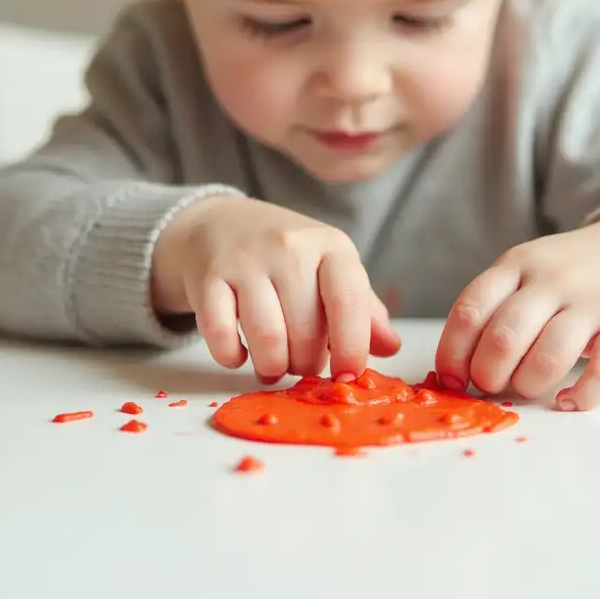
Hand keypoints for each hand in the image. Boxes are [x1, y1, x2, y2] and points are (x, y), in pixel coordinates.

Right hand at [150, 197, 399, 381]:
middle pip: (306, 330)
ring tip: (274, 367)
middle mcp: (289, 247)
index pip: (348, 299)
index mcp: (330, 246)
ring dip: (272, 367)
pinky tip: (239, 353)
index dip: (352, 345)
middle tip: (302, 366)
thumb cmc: (286, 255)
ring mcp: (246, 260)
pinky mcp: (208, 277)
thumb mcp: (330, 269)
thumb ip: (362, 309)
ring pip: (267, 338)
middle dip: (307, 364)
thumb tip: (391, 347)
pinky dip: (231, 356)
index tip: (349, 374)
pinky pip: (221, 334)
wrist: (219, 224)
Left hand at [433, 216, 599, 410]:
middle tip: (491, 385)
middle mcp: (552, 280)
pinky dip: (583, 395)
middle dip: (488, 373)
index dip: (453, 353)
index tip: (452, 380)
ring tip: (529, 388)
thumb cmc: (567, 274)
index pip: (470, 310)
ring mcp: (593, 302)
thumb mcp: (525, 272)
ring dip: (529, 384)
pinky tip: (569, 400)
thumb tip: (456, 371)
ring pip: (550, 355)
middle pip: (505, 335)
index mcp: (516, 265)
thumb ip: (493, 309)